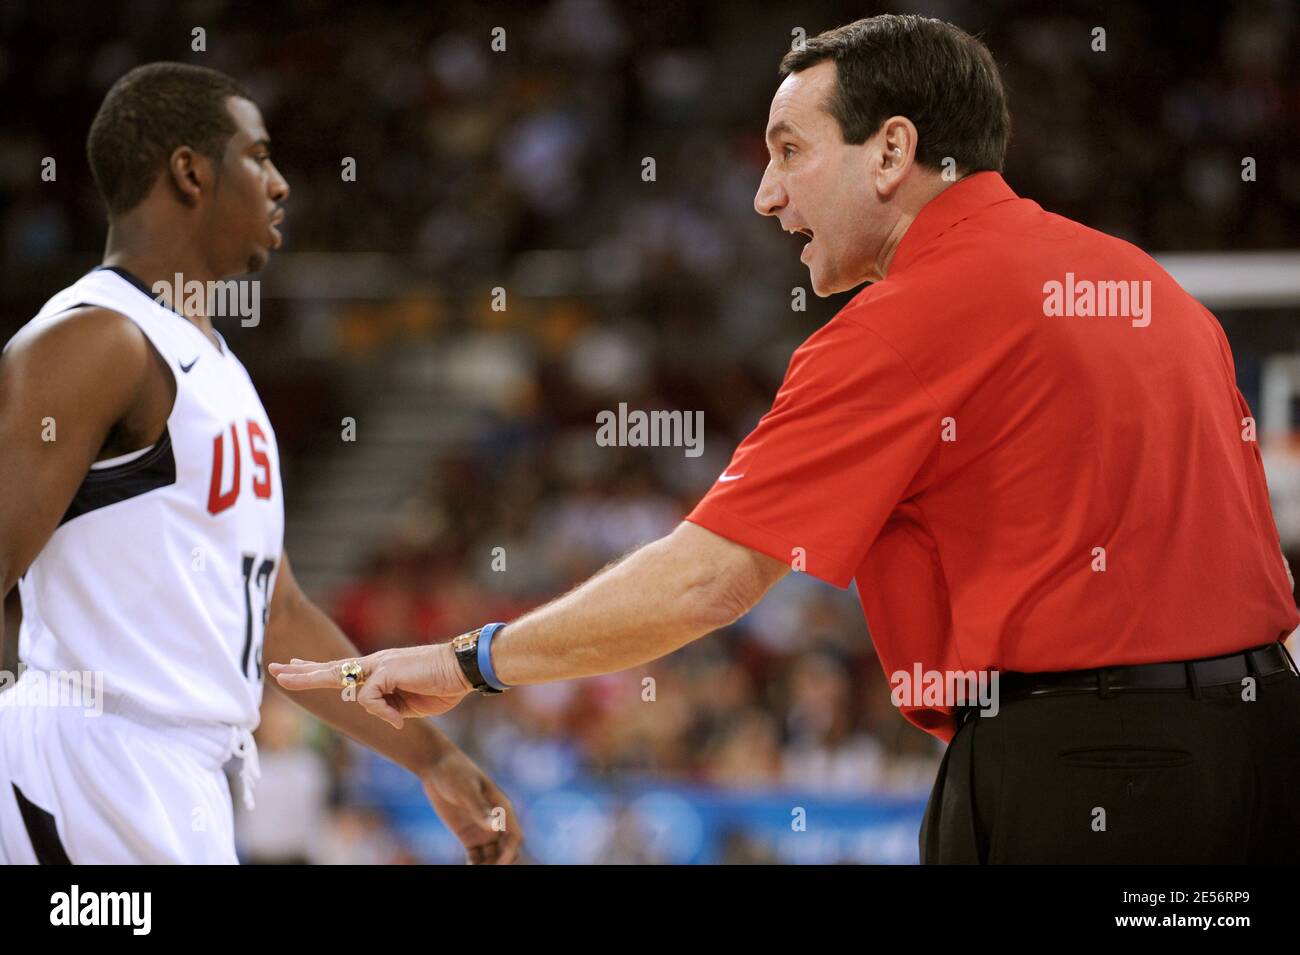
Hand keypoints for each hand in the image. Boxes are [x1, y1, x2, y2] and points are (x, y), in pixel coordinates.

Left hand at [269, 644, 472, 727]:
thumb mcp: (408, 703)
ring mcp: (379, 664)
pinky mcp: (385, 670)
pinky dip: (383, 713)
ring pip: (339, 676)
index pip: (342, 667)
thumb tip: (372, 710)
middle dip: (301, 671)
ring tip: (298, 684)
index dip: (316, 668)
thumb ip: (386, 705)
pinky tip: (398, 720)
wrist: (463, 670)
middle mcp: (375, 663)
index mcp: (380, 670)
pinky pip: (369, 698)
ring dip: (323, 684)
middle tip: (273, 669)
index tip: (294, 665)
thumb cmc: (442, 685)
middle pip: (330, 667)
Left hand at [421, 749, 522, 864]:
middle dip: (501, 863)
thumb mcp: (466, 789)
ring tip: (475, 872)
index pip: (514, 837)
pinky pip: (475, 856)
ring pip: (491, 856)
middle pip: (506, 850)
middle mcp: (495, 822)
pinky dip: (475, 865)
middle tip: (486, 870)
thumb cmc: (454, 772)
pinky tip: (469, 869)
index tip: (498, 864)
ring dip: (488, 866)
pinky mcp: (467, 835)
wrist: (436, 767)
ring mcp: (481, 829)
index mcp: (502, 808)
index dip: (510, 854)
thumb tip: (494, 826)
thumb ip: (479, 808)